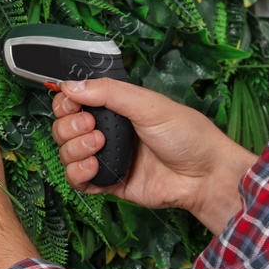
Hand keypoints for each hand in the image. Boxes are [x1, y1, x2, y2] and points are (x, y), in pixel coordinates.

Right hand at [49, 78, 259, 233]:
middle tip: (92, 127)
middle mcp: (107, 131)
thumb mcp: (148, 105)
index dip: (66, 103)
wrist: (205, 176)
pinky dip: (77, 173)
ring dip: (74, 149)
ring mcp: (106, 158)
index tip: (73, 104)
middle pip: (64, 128)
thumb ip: (109, 93)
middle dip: (69, 126)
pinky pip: (77, 181)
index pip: (74, 102)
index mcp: (116, 108)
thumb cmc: (186, 134)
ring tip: (100, 146)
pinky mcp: (108, 183)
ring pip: (66, 153)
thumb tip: (69, 85)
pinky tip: (94, 168)